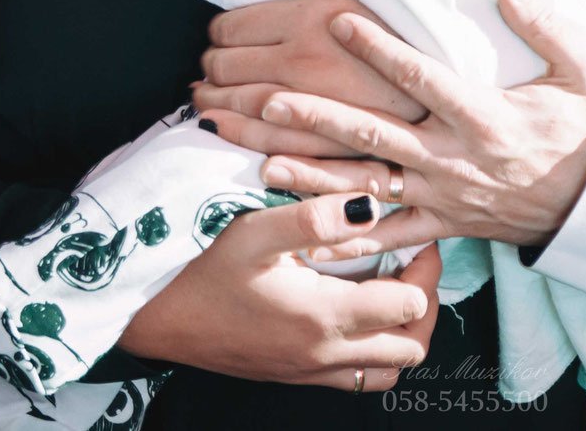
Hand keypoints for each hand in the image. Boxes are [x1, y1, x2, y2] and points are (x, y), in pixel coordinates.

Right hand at [118, 192, 440, 391]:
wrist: (158, 320)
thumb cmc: (201, 271)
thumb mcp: (254, 230)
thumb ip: (314, 218)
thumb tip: (370, 206)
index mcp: (323, 317)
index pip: (410, 305)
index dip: (426, 269)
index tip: (418, 238)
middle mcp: (324, 354)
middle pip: (412, 347)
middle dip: (427, 305)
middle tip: (416, 265)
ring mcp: (310, 372)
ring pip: (388, 371)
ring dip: (405, 335)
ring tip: (395, 292)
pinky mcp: (296, 377)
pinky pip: (357, 379)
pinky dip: (375, 352)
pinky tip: (359, 315)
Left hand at [197, 0, 429, 148]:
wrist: (470, 73)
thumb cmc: (413, 18)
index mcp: (309, 18)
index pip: (229, 28)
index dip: (217, 31)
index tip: (223, 34)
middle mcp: (306, 64)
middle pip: (227, 69)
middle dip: (211, 69)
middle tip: (212, 69)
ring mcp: (319, 110)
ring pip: (243, 110)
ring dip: (216, 108)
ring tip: (206, 104)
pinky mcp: (333, 145)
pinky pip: (274, 149)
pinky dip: (243, 142)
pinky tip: (228, 137)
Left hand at [222, 0, 585, 254]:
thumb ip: (545, 24)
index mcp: (485, 115)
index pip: (421, 76)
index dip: (378, 48)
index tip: (337, 19)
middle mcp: (456, 159)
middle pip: (375, 135)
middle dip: (318, 117)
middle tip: (270, 100)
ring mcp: (447, 197)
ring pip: (370, 188)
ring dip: (316, 176)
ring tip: (265, 163)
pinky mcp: (447, 225)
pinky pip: (390, 237)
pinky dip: (347, 238)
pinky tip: (306, 233)